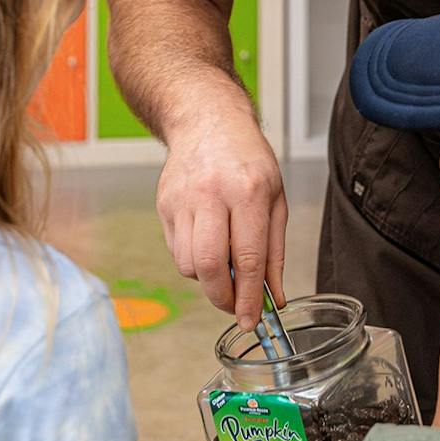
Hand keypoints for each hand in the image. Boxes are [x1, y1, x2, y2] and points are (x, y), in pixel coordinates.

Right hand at [155, 110, 288, 327]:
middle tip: (236, 306)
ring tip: (225, 265)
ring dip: (208, 280)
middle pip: (211, 266)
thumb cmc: (247, 160)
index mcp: (247, 192)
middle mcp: (211, 195)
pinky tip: (207, 245)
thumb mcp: (275, 200)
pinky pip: (176, 251)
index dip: (250, 296)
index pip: (248, 257)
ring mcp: (182, 200)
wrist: (207, 121)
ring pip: (189, 264)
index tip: (252, 320)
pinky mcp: (164, 205)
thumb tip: (276, 297)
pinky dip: (193, 262)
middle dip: (223, 298)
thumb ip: (275, 252)